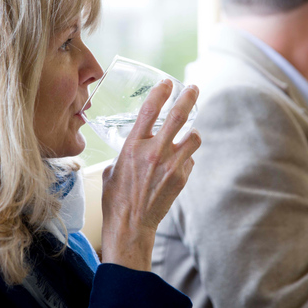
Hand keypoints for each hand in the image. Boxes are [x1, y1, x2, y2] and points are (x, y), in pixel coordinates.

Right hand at [100, 79, 200, 270]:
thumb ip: (127, 153)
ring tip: (189, 133)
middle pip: (179, 116)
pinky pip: (189, 160)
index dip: (160, 92)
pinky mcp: (181, 178)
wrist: (130, 225)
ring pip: (194, 137)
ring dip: (192, 133)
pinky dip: (185, 158)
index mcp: (133, 146)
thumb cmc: (116, 198)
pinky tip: (176, 165)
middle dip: (188, 98)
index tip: (167, 83)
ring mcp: (171, 165)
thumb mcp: (112, 168)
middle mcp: (154, 152)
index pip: (150, 110)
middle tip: (194, 89)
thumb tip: (136, 146)